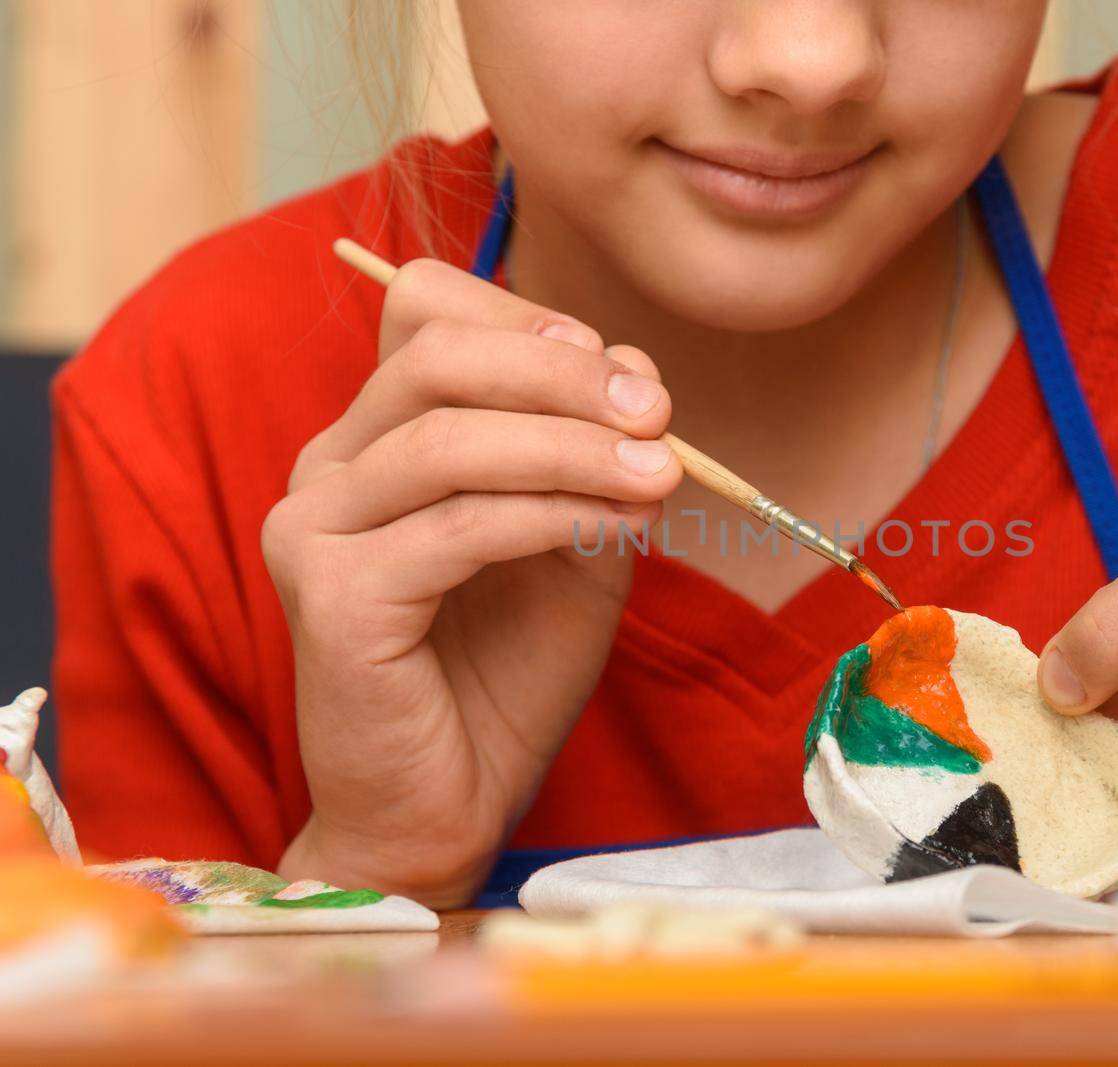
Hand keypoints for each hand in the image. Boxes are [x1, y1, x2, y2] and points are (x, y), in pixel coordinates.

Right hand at [262, 259, 680, 905]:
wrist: (449, 802)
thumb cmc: (507, 673)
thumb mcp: (575, 540)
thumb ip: (594, 456)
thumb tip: (639, 369)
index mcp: (378, 439)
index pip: (430, 315)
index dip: (533, 324)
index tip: (630, 374)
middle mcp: (330, 468)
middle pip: (435, 355)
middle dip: (561, 372)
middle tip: (658, 412)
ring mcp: (315, 528)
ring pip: (448, 440)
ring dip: (571, 447)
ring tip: (658, 475)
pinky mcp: (328, 596)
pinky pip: (456, 527)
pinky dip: (551, 515)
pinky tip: (617, 529)